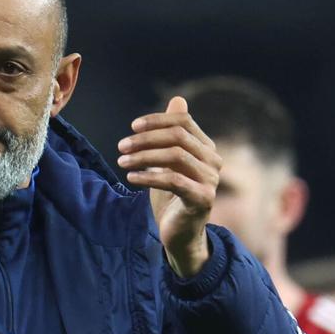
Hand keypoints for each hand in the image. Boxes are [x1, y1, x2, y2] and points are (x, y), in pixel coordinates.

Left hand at [118, 97, 221, 277]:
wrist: (180, 234)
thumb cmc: (172, 196)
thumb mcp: (168, 161)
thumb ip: (173, 133)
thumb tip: (178, 99)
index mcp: (206, 148)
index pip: (183, 122)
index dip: (157, 121)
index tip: (132, 127)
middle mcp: (213, 161)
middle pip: (178, 137)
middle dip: (146, 139)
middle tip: (121, 147)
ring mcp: (210, 181)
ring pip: (175, 156)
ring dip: (143, 157)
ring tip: (122, 162)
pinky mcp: (202, 199)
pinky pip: (173, 180)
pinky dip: (149, 177)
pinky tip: (131, 178)